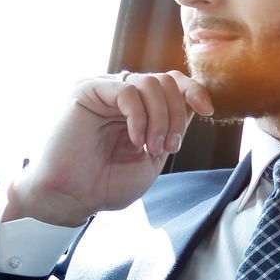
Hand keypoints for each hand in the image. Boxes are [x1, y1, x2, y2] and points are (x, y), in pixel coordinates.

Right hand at [4, 72, 214, 227]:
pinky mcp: (88, 91)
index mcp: (139, 107)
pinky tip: (135, 140)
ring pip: (150, 83)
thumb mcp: (153, 157)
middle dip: (176, 116)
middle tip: (167, 148)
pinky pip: (127, 91)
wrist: (72, 198)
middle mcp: (123, 94)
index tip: (207, 110)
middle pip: (166, 82)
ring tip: (150, 148)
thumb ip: (172, 129)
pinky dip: (139, 117)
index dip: (194, 91)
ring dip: (160, 119)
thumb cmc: (106, 183)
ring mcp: (105, 90)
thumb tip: (194, 102)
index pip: (173, 83)